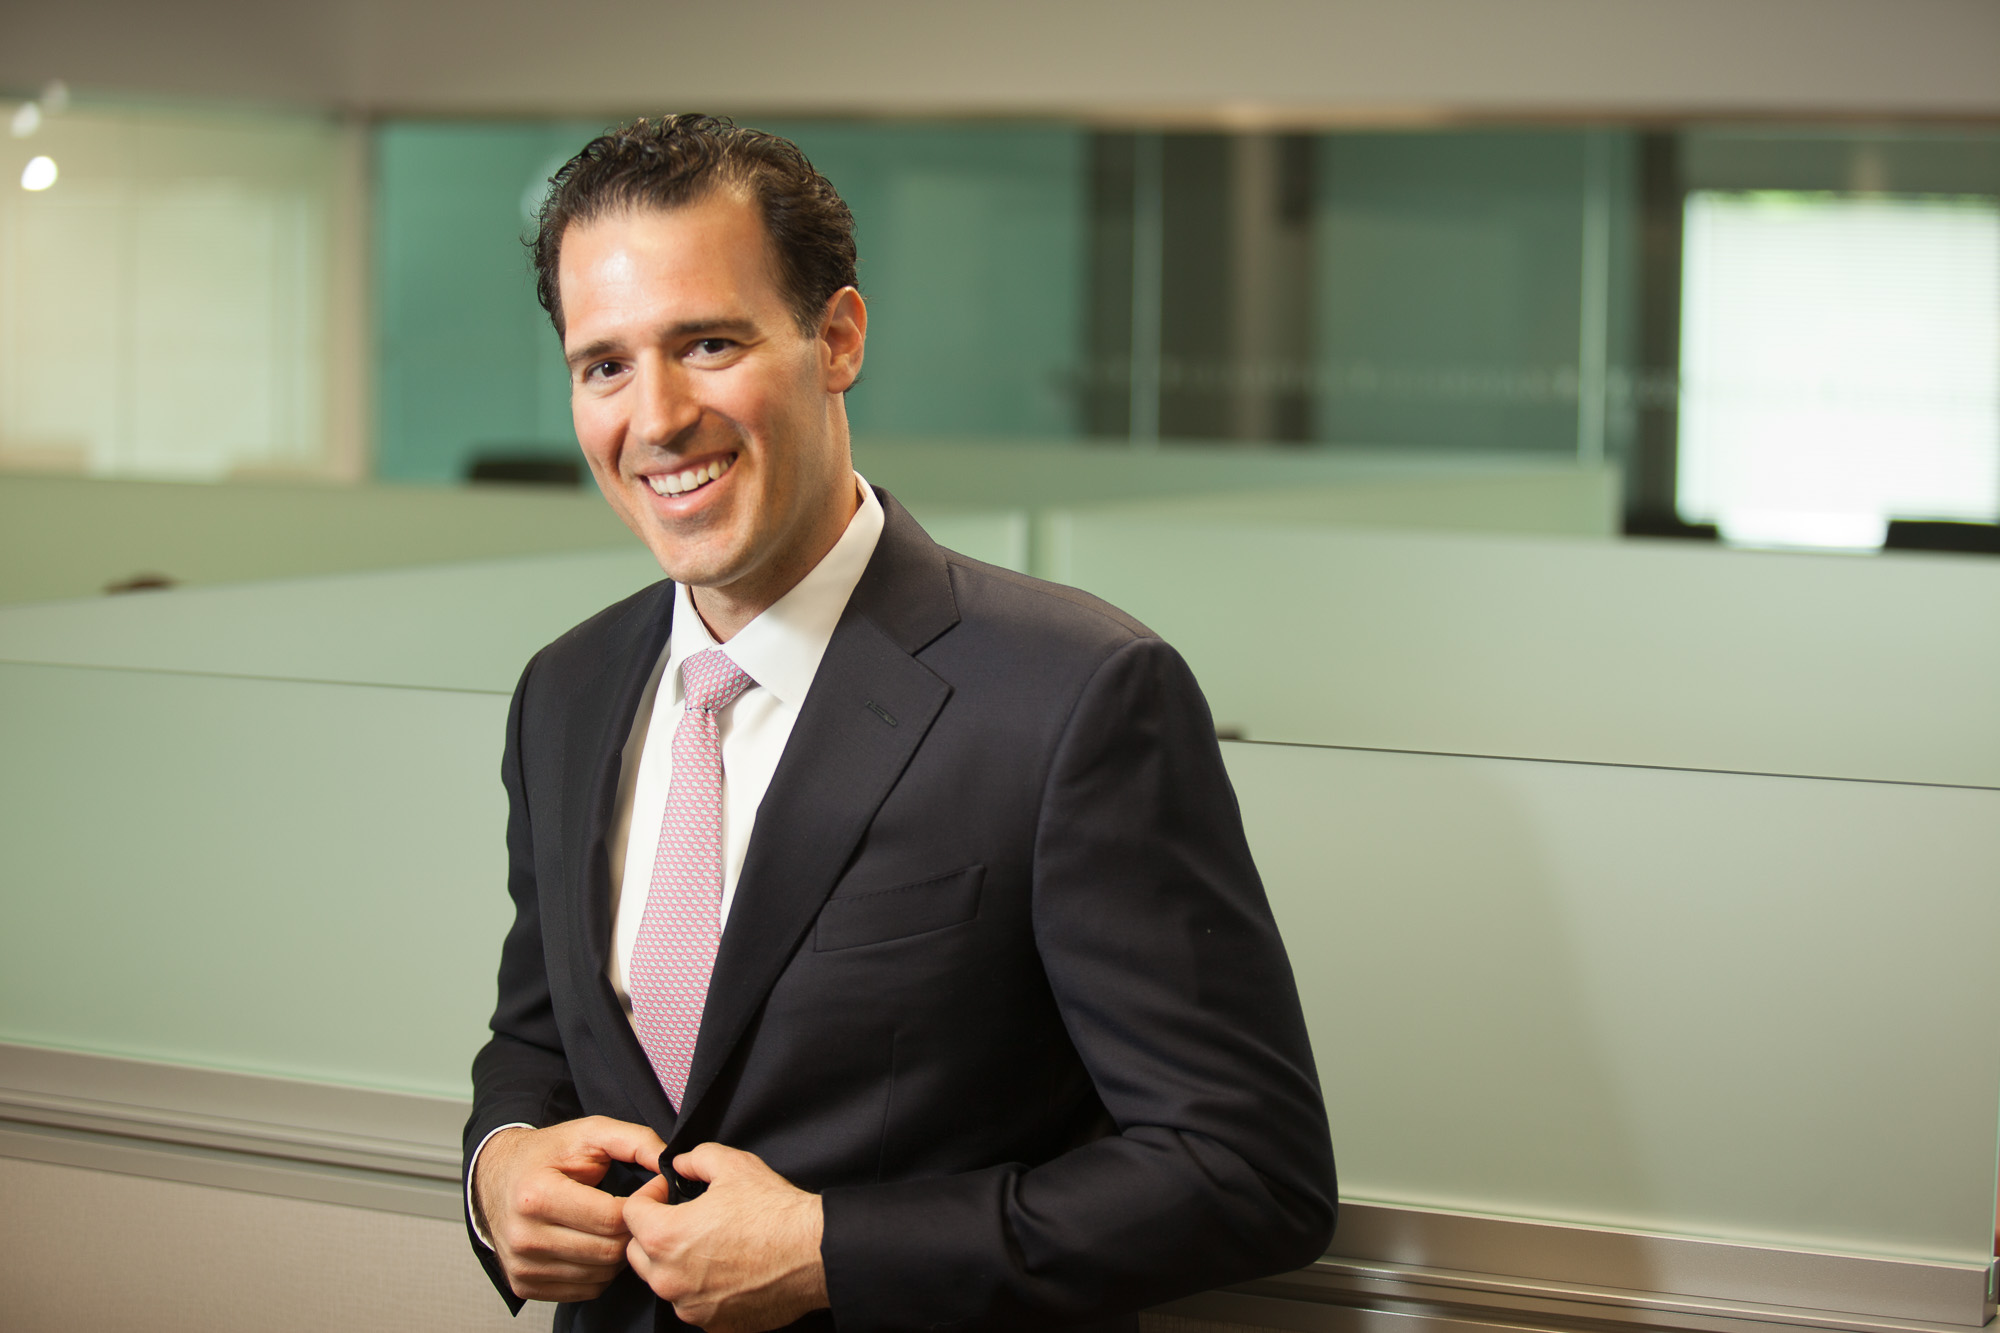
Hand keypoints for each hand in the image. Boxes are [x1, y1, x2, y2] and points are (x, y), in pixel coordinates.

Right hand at [475, 1116, 666, 1301]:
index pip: (611, 1219)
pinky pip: (584, 1290)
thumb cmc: (547, 1154)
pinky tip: (596, 1244)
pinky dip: (600, 1271)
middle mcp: (525, 1236)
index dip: (643, 1206)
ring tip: (615, 1225)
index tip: (653, 1190)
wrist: (496, 1176)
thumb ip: (635, 1141)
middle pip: (607, 1251)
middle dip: (633, 1231)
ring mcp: (522, 1265)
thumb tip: (669, 1163)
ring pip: (600, 1274)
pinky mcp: (524, 1285)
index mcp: (537, 1196)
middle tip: (638, 1211)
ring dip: (619, 1253)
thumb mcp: (590, 1132)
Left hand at [623, 1142, 827, 1331]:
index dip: (649, 1195)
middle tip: (682, 1217)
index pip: (631, 1214)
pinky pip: (693, 1304)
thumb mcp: (732, 1164)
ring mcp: (690, 1307)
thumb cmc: (774, 1212)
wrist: (814, 1253)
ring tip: (709, 1244)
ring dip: (676, 1263)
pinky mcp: (713, 1325)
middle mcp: (669, 1279)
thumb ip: (695, 1159)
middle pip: (638, 1253)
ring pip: (665, 1282)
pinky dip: (701, 1289)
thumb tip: (680, 1165)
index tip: (668, 1191)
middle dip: (652, 1232)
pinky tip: (727, 1269)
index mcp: (665, 1237)